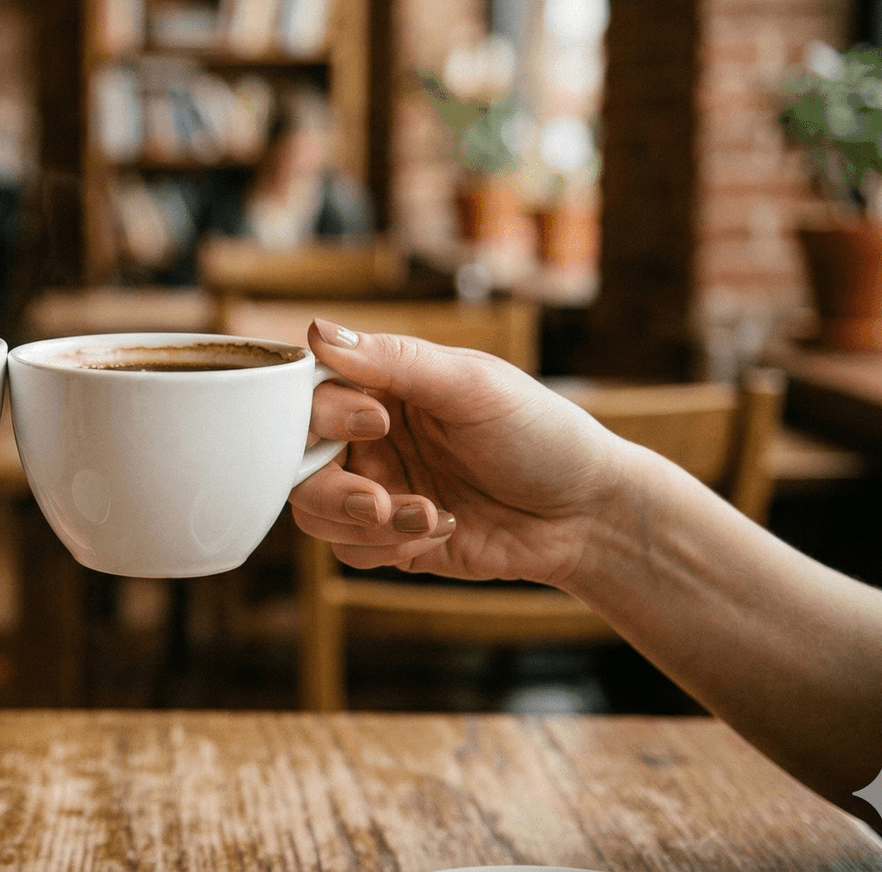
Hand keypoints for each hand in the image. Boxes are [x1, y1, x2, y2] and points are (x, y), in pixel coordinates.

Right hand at [289, 319, 638, 585]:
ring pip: (313, 511)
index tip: (376, 421)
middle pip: (295, 460)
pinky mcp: (390, 538)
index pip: (308, 392)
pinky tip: (444, 530)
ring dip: (363, 523)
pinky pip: (349, 549)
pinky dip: (387, 546)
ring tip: (426, 518)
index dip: (322, 412)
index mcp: (381, 384)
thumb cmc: (540, 434)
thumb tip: (316, 331)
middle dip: (332, 487)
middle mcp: (367, 435)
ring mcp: (377, 487)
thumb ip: (394, 360)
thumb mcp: (473, 386)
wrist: (587, 515)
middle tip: (378, 499)